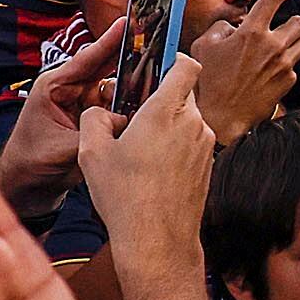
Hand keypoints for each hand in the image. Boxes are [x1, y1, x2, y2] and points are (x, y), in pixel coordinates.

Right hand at [77, 56, 222, 278]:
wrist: (158, 240)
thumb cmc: (125, 197)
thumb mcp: (91, 153)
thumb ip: (94, 119)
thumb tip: (102, 112)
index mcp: (166, 111)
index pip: (186, 65)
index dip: (174, 59)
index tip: (158, 65)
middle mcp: (193, 123)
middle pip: (183, 94)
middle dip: (160, 100)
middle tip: (134, 120)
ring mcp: (205, 145)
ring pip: (187, 120)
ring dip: (168, 126)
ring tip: (140, 151)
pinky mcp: (208, 164)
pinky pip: (192, 142)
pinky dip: (176, 147)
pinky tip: (154, 169)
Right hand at [184, 0, 299, 138]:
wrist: (220, 116)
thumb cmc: (209, 83)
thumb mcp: (204, 46)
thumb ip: (221, 28)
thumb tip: (232, 26)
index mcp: (252, 33)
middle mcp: (272, 46)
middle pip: (299, 21)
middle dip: (291, 21)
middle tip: (282, 26)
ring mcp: (283, 65)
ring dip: (295, 41)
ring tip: (282, 46)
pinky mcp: (288, 82)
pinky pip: (296, 66)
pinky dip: (287, 65)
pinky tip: (272, 70)